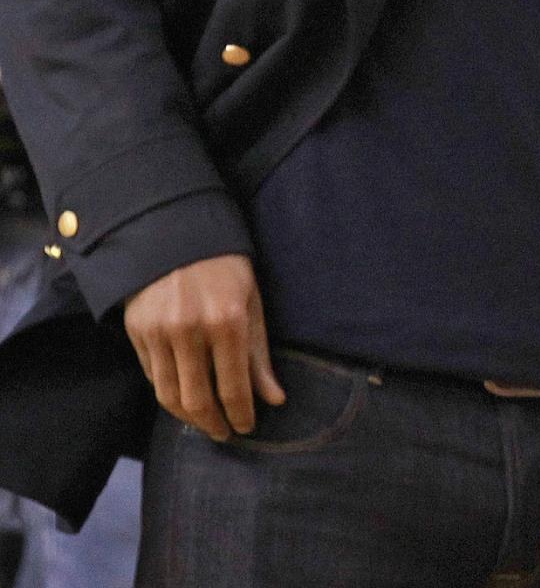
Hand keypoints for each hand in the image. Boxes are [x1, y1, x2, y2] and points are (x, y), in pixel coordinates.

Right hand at [123, 254, 284, 440]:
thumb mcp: (253, 302)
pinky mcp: (136, 331)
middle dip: (213, 424)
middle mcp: (190, 330)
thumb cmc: (226, 267)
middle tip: (225, 434)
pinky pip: (152, 376)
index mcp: (227, 321)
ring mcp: (158, 332)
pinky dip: (168, 394)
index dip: (241, 414)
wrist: (176, 233)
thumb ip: (259, 354)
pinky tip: (183, 400)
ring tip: (205, 423)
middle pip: (197, 399)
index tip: (248, 428)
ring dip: (188, 417)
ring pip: (169, 395)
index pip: (234, 386)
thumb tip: (276, 399)